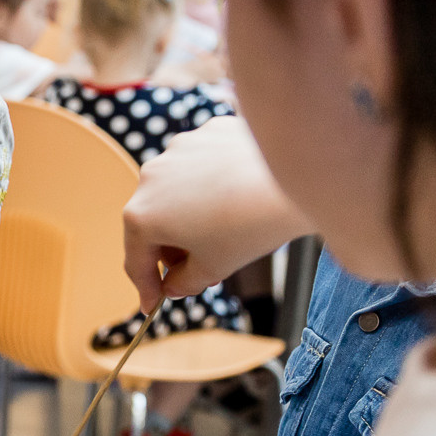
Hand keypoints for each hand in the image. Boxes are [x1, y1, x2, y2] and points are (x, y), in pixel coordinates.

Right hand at [121, 115, 308, 314]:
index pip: (137, 261)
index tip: (156, 303)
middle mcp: (151, 177)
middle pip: (155, 222)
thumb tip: (175, 285)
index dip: (147, 288)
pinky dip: (214, 181)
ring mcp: (180, 149)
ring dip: (193, 213)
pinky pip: (204, 163)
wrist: (298, 177)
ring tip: (226, 227)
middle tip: (200, 268)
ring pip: (178, 190)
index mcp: (143, 216)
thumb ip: (184, 283)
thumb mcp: (214, 268)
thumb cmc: (252, 225)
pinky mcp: (209, 131)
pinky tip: (239, 193)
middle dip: (175, 248)